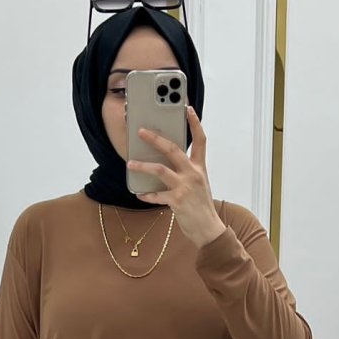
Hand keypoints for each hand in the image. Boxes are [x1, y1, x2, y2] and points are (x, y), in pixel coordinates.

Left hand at [127, 106, 225, 248]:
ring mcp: (185, 187)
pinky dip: (146, 194)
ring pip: (160, 169)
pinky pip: (156, 195)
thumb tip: (164, 163)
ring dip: (143, 165)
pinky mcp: (176, 201)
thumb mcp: (199, 184)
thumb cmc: (201, 206)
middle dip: (156, 138)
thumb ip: (186, 171)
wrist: (208, 229)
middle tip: (141, 131)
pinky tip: (139, 193)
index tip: (187, 108)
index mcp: (200, 168)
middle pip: (173, 149)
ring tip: (130, 163)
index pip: (200, 140)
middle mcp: (193, 174)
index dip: (195, 123)